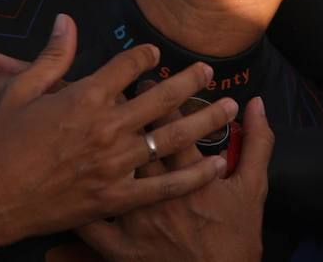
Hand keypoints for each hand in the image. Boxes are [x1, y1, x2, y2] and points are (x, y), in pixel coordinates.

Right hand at [0, 15, 236, 252]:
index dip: (146, 56)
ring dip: (204, 119)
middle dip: (189, 80)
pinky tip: (215, 163)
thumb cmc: (1, 144)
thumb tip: (66, 20)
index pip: (128, 66)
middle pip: (160, 97)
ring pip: (171, 138)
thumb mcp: (20, 92)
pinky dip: (193, 175)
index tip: (156, 54)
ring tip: (229, 106)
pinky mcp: (115, 197)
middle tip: (210, 71)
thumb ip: (52, 56)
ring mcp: (113, 164)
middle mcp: (105, 127)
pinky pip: (163, 186)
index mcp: (84, 97)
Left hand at [78, 96, 272, 261]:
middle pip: (138, 140)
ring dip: (102, 143)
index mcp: (193, 175)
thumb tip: (258, 103)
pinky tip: (65, 181)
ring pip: (112, 172)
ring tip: (94, 121)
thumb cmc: (237, 239)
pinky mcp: (120, 249)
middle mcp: (161, 192)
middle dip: (126, 110)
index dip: (159, 96)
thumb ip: (257, 143)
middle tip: (116, 90)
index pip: (172, 123)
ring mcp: (138, 220)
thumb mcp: (254, 188)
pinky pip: (90, 226)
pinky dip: (76, 202)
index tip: (149, 78)